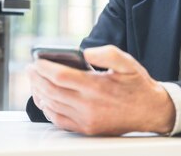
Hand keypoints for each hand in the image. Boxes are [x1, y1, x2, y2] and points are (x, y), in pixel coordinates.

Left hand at [26, 45, 175, 135]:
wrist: (151, 110)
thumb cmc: (137, 85)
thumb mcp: (126, 62)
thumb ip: (106, 53)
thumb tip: (86, 53)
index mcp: (96, 86)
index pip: (60, 76)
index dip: (44, 68)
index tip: (37, 61)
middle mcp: (88, 105)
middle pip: (51, 91)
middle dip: (37, 78)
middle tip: (30, 69)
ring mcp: (86, 119)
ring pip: (52, 105)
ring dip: (39, 92)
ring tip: (34, 82)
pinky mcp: (87, 128)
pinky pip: (59, 120)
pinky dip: (47, 110)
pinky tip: (45, 101)